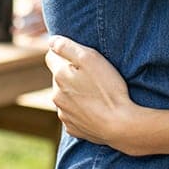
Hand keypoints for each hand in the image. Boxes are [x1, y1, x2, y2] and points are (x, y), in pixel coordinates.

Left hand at [46, 36, 136, 151]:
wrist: (118, 124)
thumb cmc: (107, 87)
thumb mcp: (91, 58)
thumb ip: (68, 47)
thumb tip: (51, 40)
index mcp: (59, 76)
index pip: (50, 57)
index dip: (64, 52)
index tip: (79, 54)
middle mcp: (56, 96)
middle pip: (59, 76)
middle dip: (71, 72)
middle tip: (93, 71)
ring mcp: (64, 114)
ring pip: (65, 95)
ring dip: (75, 90)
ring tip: (97, 90)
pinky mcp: (73, 128)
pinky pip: (72, 112)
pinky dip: (80, 107)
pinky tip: (96, 106)